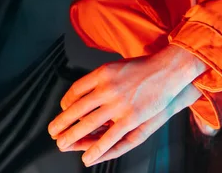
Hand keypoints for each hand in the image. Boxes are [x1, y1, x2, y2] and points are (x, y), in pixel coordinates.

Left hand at [47, 45, 204, 166]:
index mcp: (102, 73)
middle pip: (76, 109)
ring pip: (87, 125)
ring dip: (72, 137)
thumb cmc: (145, 67)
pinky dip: (94, 150)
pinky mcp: (130, 118)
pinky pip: (107, 138)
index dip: (66, 103)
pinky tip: (86, 157)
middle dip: (62, 123)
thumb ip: (102, 77)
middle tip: (52, 132)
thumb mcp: (118, 65)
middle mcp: (106, 88)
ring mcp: (117, 104)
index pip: (75, 90)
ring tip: (62, 144)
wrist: (168, 70)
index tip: (63, 110)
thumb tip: (85, 89)